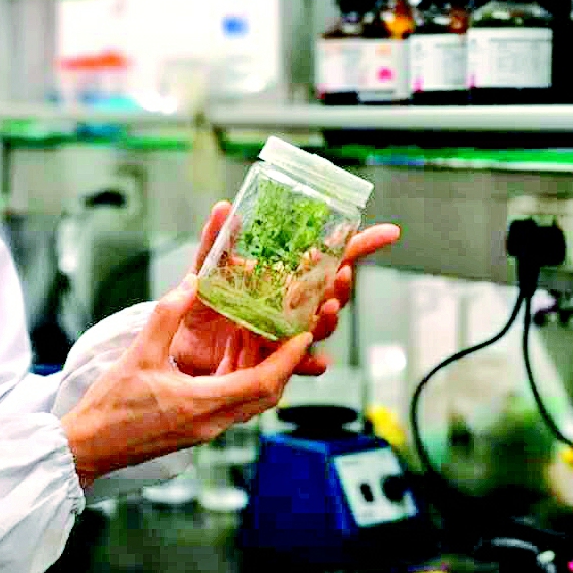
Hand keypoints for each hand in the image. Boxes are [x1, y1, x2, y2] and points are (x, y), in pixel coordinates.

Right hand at [60, 278, 311, 488]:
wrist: (89, 446)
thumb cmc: (110, 405)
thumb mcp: (139, 353)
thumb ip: (167, 315)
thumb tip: (193, 282)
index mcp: (202, 406)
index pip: (262, 383)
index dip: (288, 359)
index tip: (304, 336)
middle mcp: (212, 422)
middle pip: (266, 394)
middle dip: (284, 364)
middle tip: (292, 333)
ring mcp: (206, 429)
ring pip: (251, 400)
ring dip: (263, 371)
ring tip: (267, 338)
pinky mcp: (197, 429)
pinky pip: (233, 404)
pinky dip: (242, 379)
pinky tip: (234, 357)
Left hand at [169, 202, 400, 377]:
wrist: (183, 345)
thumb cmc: (202, 306)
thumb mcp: (207, 269)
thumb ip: (217, 240)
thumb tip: (223, 207)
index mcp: (284, 278)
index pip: (328, 259)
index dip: (359, 246)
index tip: (389, 232)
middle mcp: (291, 306)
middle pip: (332, 295)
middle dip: (342, 286)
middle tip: (341, 275)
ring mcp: (285, 333)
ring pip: (320, 327)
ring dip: (329, 319)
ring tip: (328, 308)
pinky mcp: (273, 360)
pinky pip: (299, 365)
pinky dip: (311, 365)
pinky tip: (318, 362)